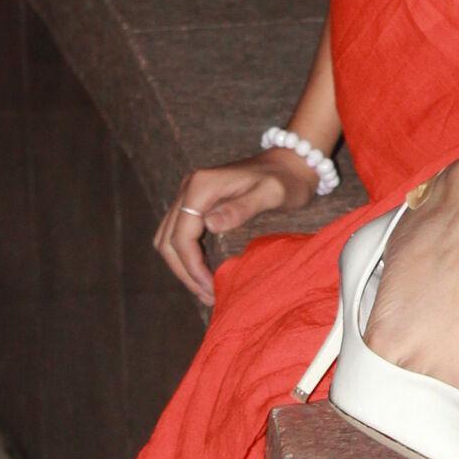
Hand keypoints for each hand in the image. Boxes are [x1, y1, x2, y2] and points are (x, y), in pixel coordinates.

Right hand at [154, 149, 319, 305]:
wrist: (291, 163)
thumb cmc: (286, 180)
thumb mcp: (271, 194)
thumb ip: (242, 208)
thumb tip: (209, 225)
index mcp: (201, 186)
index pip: (181, 234)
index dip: (191, 266)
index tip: (210, 288)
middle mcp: (189, 187)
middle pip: (168, 239)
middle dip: (184, 271)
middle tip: (208, 295)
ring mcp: (190, 194)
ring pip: (168, 238)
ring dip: (182, 266)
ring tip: (204, 290)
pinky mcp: (197, 202)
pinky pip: (180, 233)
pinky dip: (186, 256)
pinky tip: (203, 272)